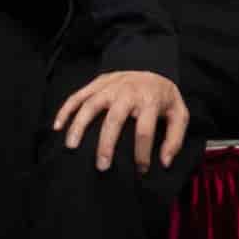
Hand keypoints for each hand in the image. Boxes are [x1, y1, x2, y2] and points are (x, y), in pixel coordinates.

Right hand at [54, 66, 194, 173]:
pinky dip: (66, 109)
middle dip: (106, 143)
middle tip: (102, 166)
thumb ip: (175, 139)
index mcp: (150, 100)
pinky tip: (58, 126)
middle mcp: (128, 91)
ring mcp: (110, 85)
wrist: (155, 68)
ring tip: (72, 147)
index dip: (142, 153)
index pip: (145, 130)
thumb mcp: (180, 115)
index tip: (141, 170)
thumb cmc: (164, 98)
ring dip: (80, 125)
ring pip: (91, 104)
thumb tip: (164, 162)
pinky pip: (78, 95)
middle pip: (114, 118)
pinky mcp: (98, 82)